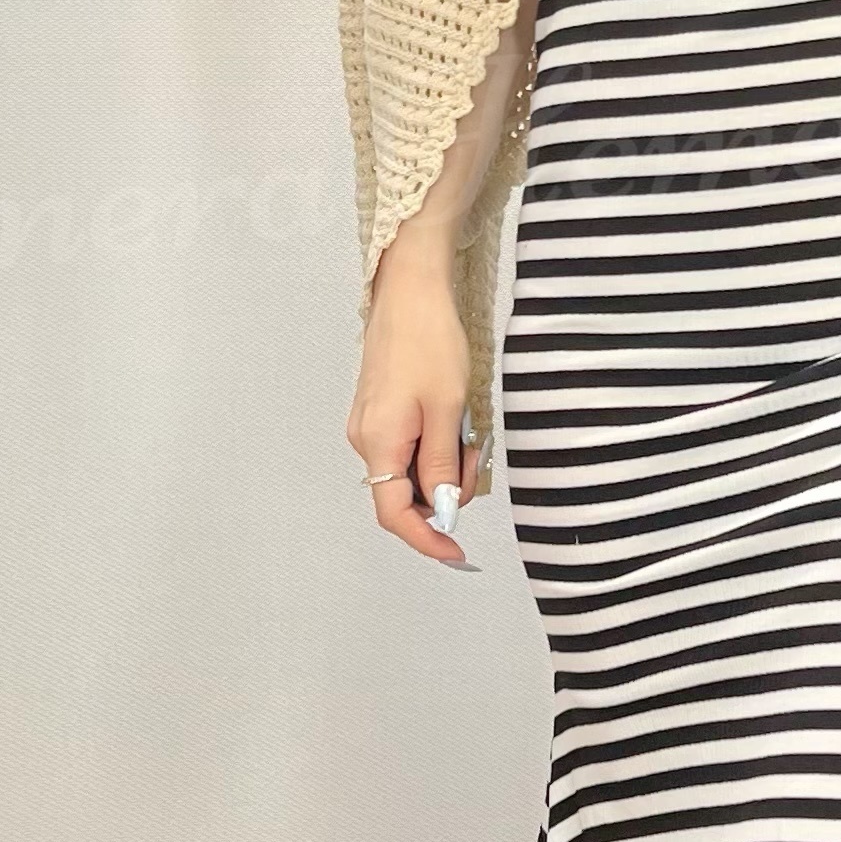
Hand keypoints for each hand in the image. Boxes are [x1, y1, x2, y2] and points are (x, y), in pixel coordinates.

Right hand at [346, 230, 478, 565]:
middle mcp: (365, 439)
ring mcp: (369, 423)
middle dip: (444, 488)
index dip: (425, 538)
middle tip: (475, 455)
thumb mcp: (447, 409)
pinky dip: (433, 445)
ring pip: (408, 468)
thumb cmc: (428, 341)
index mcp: (378, 443)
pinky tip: (452, 418)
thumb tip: (441, 507)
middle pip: (403, 492)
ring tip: (467, 428)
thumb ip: (441, 464)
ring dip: (442, 463)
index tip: (455, 553)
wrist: (409, 288)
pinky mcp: (378, 409)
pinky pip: (406, 445)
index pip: (393, 515)